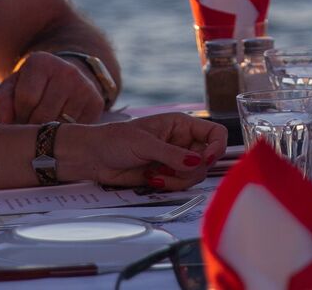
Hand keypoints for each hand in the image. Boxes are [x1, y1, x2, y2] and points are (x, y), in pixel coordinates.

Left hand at [0, 52, 107, 125]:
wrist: (65, 77)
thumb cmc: (32, 86)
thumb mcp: (12, 87)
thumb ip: (1, 102)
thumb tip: (6, 122)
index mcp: (41, 62)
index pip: (26, 98)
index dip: (18, 114)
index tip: (19, 117)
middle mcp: (67, 71)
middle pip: (43, 114)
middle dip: (32, 127)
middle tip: (30, 128)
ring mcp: (84, 87)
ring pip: (60, 125)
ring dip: (48, 134)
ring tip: (44, 129)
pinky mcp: (96, 103)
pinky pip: (76, 130)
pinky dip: (65, 135)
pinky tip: (60, 128)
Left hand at [54, 113, 226, 190]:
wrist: (94, 158)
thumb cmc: (115, 140)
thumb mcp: (145, 143)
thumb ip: (172, 154)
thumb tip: (197, 162)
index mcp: (181, 125)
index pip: (215, 133)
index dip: (216, 147)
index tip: (204, 160)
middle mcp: (182, 142)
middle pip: (208, 159)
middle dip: (190, 169)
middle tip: (169, 169)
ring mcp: (175, 160)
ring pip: (195, 175)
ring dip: (178, 180)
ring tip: (156, 175)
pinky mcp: (167, 176)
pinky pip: (181, 186)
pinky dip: (169, 186)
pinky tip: (152, 179)